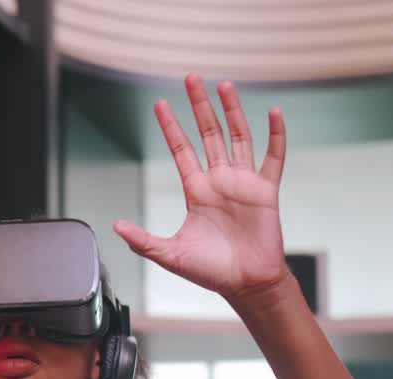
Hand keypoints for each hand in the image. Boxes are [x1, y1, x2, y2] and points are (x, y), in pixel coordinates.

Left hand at [113, 74, 289, 303]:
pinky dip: (276, 135)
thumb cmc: (210, 271)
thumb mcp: (169, 254)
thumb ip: (142, 240)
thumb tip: (116, 227)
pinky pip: (273, 158)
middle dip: (199, 107)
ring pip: (238, 136)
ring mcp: (243, 183)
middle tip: (191, 79)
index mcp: (196, 191)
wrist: (245, 284)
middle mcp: (219, 181)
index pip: (181, 150)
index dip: (171, 127)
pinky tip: (275, 113)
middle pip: (208, 134)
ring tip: (224, 85)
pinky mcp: (266, 191)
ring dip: (232, 111)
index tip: (160, 105)